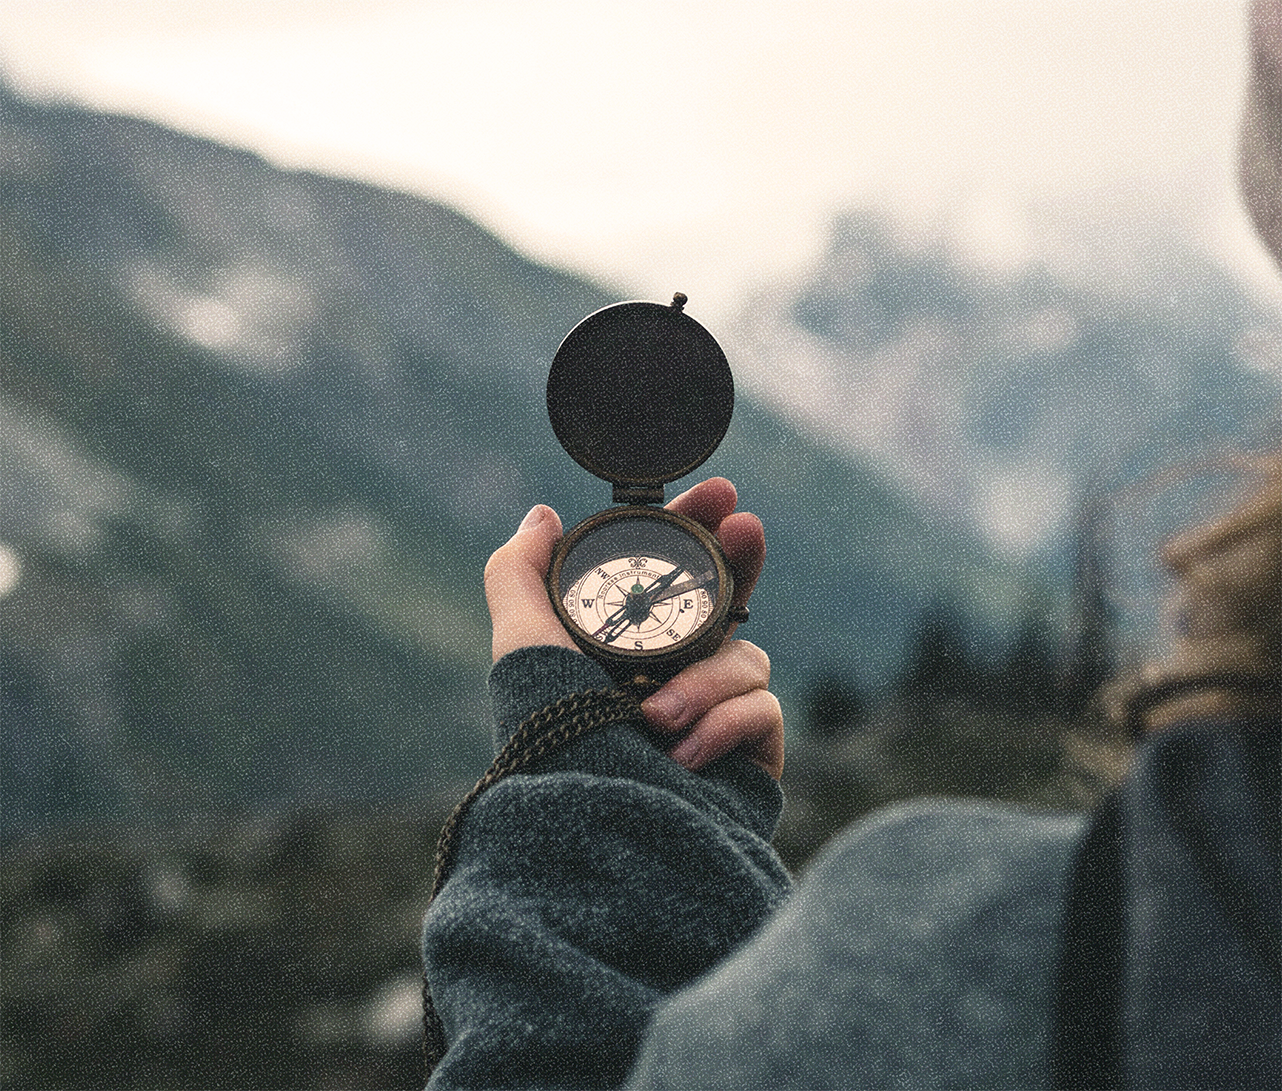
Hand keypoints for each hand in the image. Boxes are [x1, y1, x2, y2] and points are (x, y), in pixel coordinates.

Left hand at [483, 478, 781, 779]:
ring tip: (655, 720)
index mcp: (626, 649)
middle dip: (740, 559)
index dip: (698, 529)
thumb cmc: (553, 742)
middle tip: (746, 526)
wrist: (593, 835)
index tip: (718, 492)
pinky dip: (722, 725)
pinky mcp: (748, 754)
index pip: (672, 575)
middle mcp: (672, 676)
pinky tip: (683, 756)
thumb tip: (542, 515)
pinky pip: (762, 708)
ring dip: (703, 680)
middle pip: (728, 601)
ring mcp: (713, 715)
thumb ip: (519, 574)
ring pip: (743, 656)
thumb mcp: (522, 648)